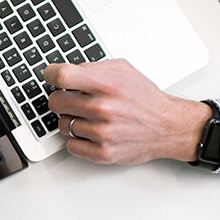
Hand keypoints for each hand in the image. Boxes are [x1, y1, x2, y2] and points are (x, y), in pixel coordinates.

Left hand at [44, 59, 211, 164]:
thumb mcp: (124, 70)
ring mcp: (102, 133)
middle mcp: (103, 109)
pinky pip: (70, 145)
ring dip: (71, 120)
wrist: (168, 127)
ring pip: (62, 124)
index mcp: (107, 85)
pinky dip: (77, 139)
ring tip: (88, 116)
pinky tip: (89, 132)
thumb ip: (93, 67)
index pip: (62, 76)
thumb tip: (67, 70)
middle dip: (61, 98)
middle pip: (56, 102)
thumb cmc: (145, 99)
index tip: (50, 76)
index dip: (50, 75)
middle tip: (72, 99)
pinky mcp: (103, 153)